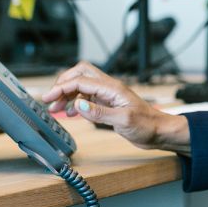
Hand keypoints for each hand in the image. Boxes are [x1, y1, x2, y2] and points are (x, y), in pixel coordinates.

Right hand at [41, 62, 189, 151]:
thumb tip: (78, 106)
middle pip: (80, 74)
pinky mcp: (107, 105)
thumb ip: (99, 113)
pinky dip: (74, 104)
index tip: (48, 98)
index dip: (62, 87)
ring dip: (67, 95)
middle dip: (63, 84)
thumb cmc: (147, 125)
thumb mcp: (123, 120)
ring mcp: (107, 96)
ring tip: (55, 109)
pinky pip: (86, 98)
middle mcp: (108, 88)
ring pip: (81, 86)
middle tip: (50, 99)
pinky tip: (69, 113)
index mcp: (112, 88)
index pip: (81, 81)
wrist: (159, 132)